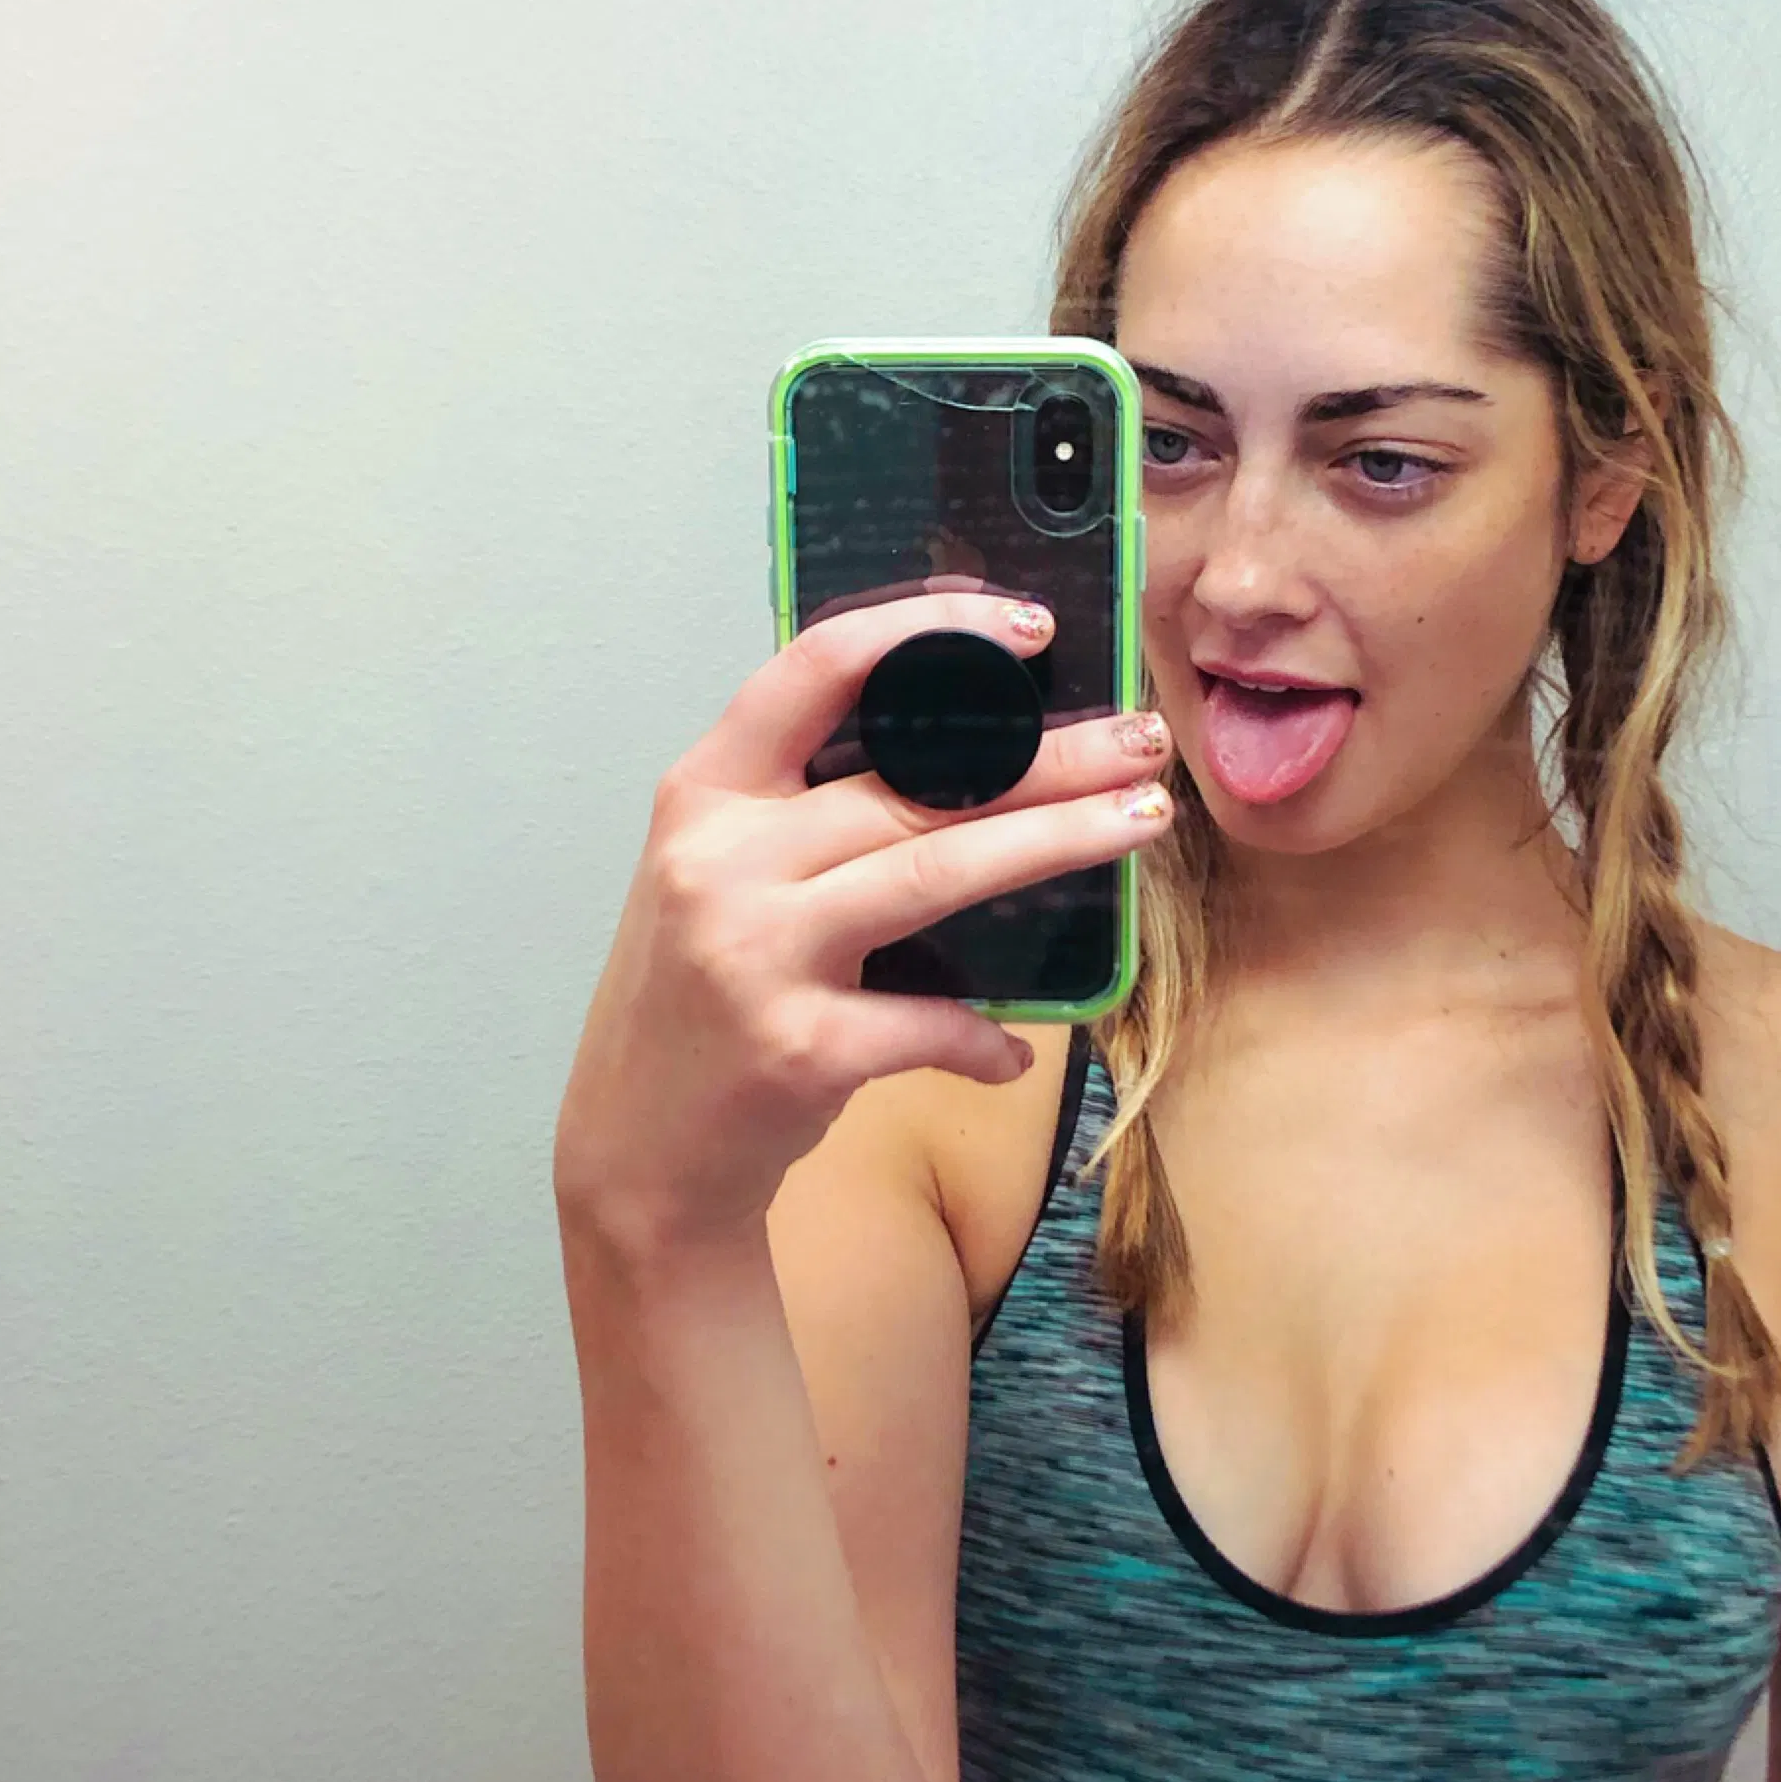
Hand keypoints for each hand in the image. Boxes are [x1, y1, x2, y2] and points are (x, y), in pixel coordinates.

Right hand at [553, 586, 1173, 1243]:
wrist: (637, 1154)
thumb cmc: (696, 1003)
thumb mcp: (715, 878)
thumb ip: (801, 811)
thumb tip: (969, 752)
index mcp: (704, 795)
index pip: (816, 669)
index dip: (927, 629)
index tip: (1026, 627)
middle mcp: (721, 860)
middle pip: (913, 780)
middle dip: (1050, 754)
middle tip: (1143, 740)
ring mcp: (758, 952)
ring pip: (938, 871)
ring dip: (1060, 841)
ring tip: (1141, 819)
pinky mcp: (801, 1048)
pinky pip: (932, 1022)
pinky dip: (985, 1039)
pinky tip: (1014, 1051)